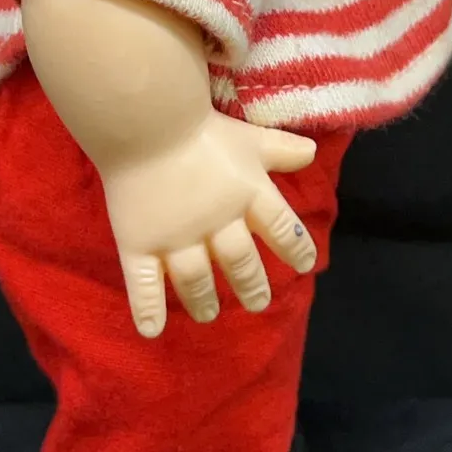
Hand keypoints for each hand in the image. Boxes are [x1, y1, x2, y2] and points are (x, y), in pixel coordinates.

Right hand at [101, 110, 317, 336]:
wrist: (146, 123)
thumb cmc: (199, 127)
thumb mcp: (248, 137)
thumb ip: (279, 149)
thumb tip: (312, 153)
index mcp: (247, 195)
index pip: (281, 228)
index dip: (295, 247)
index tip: (305, 265)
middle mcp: (217, 223)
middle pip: (240, 261)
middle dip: (251, 285)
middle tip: (257, 303)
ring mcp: (177, 238)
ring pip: (196, 279)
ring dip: (203, 300)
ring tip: (208, 314)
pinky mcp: (139, 243)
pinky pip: (144, 283)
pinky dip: (148, 308)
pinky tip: (152, 329)